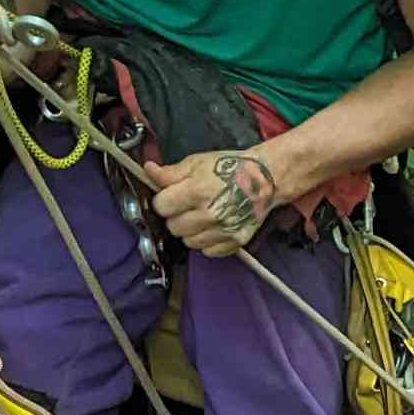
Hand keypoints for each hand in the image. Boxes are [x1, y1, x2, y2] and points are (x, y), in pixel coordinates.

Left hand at [150, 147, 276, 258]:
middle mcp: (209, 214)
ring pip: (189, 242)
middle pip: (173, 227)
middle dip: (177, 216)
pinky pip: (208, 252)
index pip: (161, 206)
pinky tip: (213, 227)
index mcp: (197, 191)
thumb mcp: (198, 162)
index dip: (164, 200)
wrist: (265, 179)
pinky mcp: (235, 241)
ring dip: (191, 231)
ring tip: (202, 216)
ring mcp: (223, 230)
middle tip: (189, 205)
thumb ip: (171, 172)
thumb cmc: (232, 167)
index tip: (172, 197)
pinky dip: (207, 242)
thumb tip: (148, 171)